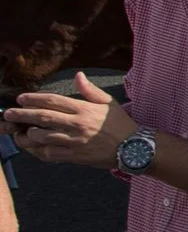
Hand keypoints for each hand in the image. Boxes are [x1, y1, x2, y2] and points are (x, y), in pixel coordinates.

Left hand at [5, 74, 132, 167]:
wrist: (132, 148)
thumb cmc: (119, 123)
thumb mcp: (108, 102)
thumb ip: (89, 89)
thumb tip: (78, 75)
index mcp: (84, 109)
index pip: (53, 101)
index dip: (34, 99)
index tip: (21, 99)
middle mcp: (77, 124)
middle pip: (43, 117)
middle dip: (22, 115)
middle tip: (9, 114)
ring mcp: (74, 141)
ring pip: (42, 137)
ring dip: (27, 134)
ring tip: (19, 132)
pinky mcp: (74, 156)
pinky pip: (49, 154)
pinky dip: (37, 150)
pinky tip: (33, 147)